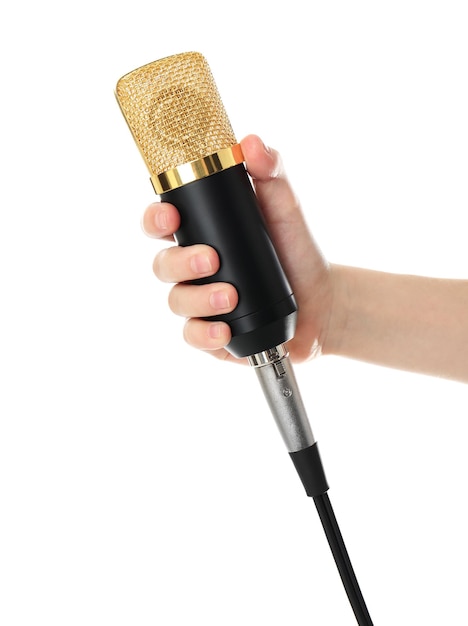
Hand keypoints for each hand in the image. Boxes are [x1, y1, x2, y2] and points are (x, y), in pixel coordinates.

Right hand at [141, 134, 333, 363]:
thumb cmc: (295, 250)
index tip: (169, 215)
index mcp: (202, 233)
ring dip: (198, 299)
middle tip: (210, 259)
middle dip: (179, 262)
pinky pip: (193, 336)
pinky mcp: (211, 334)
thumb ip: (271, 172)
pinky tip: (222, 330)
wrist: (322, 300)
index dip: (155, 217)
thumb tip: (251, 142)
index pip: (163, 223)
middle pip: (162, 264)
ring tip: (230, 296)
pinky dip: (205, 334)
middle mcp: (193, 269)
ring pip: (176, 302)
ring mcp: (200, 303)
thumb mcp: (285, 208)